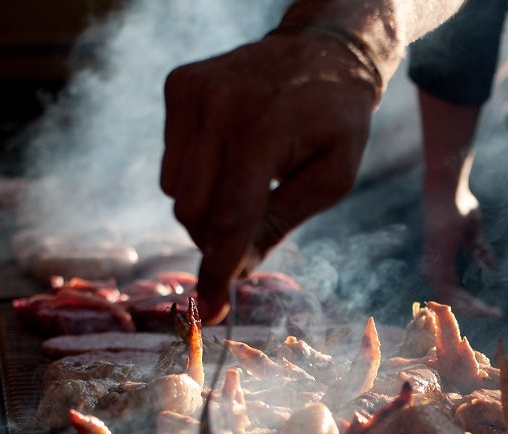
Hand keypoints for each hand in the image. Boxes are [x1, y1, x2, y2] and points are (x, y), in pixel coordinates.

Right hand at [161, 30, 377, 322]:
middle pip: (194, 212)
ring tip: (249, 186)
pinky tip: (232, 156)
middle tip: (249, 238)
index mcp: (263, 130)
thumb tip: (236, 270)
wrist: (323, 50)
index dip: (218, 269)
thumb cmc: (336, 120)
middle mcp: (218, 107)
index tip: (213, 309)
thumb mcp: (331, 179)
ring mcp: (192, 92)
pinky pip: (172, 162)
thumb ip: (281, 223)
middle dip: (217, 239)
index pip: (227, 217)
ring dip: (206, 208)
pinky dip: (197, 176)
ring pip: (175, 192)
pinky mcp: (179, 86)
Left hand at [422, 193, 501, 319]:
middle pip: (451, 300)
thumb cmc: (459, 205)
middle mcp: (434, 267)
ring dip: (472, 309)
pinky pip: (449, 292)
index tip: (490, 307)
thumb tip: (489, 265)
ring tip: (491, 313)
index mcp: (441, 261)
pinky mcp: (437, 262)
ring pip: (450, 300)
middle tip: (495, 314)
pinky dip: (465, 302)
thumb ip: (479, 249)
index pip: (453, 291)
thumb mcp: (473, 232)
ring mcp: (433, 266)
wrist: (449, 191)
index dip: (470, 301)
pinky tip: (481, 307)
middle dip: (474, 309)